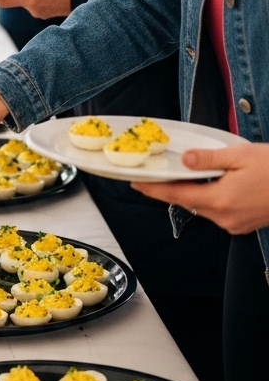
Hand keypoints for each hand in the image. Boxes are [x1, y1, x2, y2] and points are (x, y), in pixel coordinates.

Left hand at [132, 138, 268, 233]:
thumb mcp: (241, 156)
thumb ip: (209, 159)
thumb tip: (185, 160)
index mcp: (221, 200)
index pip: (176, 195)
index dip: (153, 189)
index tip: (136, 184)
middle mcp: (225, 217)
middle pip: (188, 202)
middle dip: (173, 188)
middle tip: (157, 173)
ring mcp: (235, 224)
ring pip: (203, 207)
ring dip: (193, 191)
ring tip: (186, 174)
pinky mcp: (244, 224)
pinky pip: (218, 210)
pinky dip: (210, 197)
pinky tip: (213, 183)